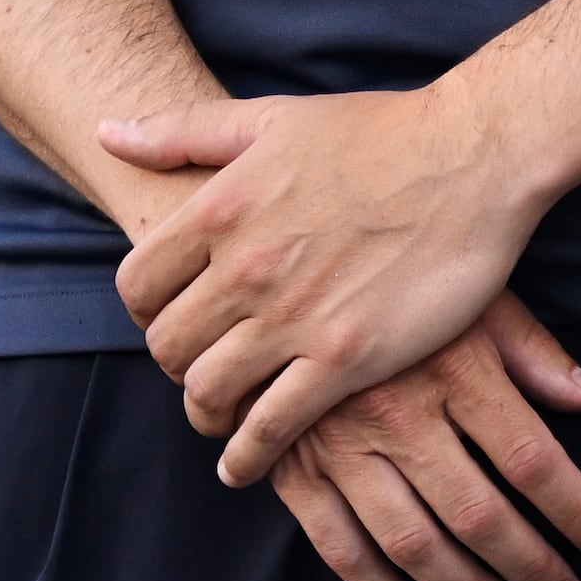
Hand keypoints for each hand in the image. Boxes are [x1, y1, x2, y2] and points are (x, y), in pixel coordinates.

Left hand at [103, 79, 557, 486]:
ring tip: (218, 419)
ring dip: (204, 413)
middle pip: (165, 345)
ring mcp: (293, 316)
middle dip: (173, 365)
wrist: (471, 158)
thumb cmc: (376, 131)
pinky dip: (248, 454)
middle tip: (197, 370)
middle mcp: (244, 267)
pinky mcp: (345, 358)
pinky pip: (271, 426)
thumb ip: (182, 131)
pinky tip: (246, 463)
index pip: (136, 284)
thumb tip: (109, 134)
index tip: (169, 317)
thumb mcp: (268, 117)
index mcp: (219, 208)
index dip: (144, 310)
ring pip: (208, 390)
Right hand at [265, 294, 580, 580]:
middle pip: (479, 513)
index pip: (531, 458)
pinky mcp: (293, 464)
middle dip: (531, 566)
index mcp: (450, 363)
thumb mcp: (469, 291)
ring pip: (414, 542)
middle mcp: (396, 408)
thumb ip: (532, 350)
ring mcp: (338, 442)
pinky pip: (340, 548)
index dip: (577, 513)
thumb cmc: (391, 277)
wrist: (274, 263)